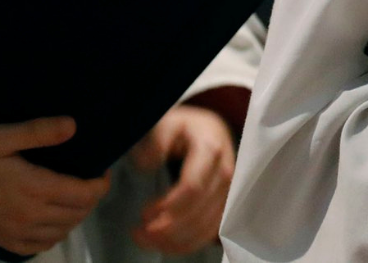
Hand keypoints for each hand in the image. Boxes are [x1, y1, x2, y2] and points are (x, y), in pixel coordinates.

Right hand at [0, 117, 111, 255]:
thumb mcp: (1, 135)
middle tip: (90, 181)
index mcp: (36, 189)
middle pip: (77, 215)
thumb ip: (39, 131)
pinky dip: (53, 236)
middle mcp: (30, 217)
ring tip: (75, 198)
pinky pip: (38, 248)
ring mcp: (15, 233)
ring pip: (61, 232)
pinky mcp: (1, 242)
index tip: (102, 170)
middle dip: (90, 199)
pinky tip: (52, 223)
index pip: (84, 195)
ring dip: (75, 217)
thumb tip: (74, 126)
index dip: (100, 184)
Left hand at [129, 105, 235, 254]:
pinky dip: (187, 243)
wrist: (208, 129)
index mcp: (210, 148)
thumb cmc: (182, 127)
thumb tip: (147, 165)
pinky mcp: (226, 203)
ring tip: (146, 239)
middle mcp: (225, 171)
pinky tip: (165, 244)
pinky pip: (210, 232)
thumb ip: (156, 141)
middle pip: (199, 211)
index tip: (143, 214)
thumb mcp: (166, 123)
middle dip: (167, 229)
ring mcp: (229, 190)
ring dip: (175, 241)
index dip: (168, 207)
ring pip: (206, 227)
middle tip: (137, 232)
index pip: (192, 187)